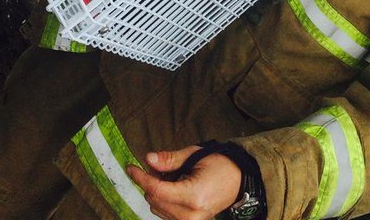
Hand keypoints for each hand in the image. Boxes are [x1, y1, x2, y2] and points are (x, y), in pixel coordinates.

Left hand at [127, 146, 241, 219]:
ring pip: (158, 209)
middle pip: (155, 201)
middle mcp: (191, 215)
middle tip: (155, 166)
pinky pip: (167, 214)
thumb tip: (148, 159)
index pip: (158, 190)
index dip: (141, 178)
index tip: (131, 167)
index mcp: (193, 196)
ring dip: (156, 192)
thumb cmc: (219, 164)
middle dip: (149, 182)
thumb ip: (170, 160)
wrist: (238, 181)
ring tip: (168, 176)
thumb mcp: (194, 155)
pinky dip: (163, 200)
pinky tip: (171, 187)